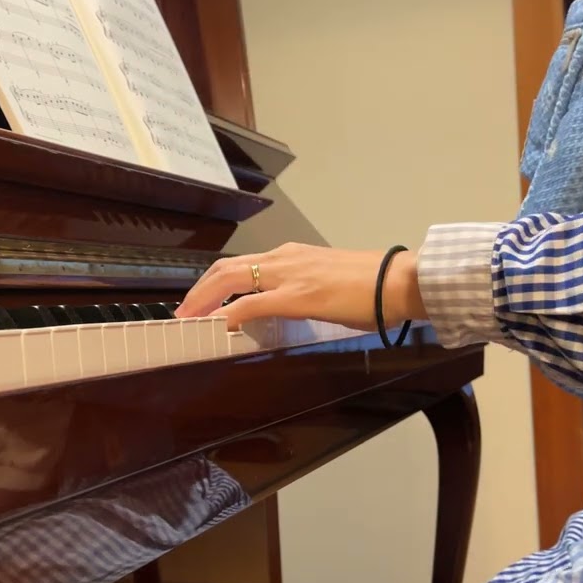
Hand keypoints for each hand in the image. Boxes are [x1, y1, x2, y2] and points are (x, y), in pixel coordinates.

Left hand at [175, 243, 426, 330]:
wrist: (400, 281)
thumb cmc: (373, 285)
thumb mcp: (328, 281)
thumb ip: (302, 290)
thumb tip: (286, 308)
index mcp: (291, 255)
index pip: (241, 264)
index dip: (214, 282)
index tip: (200, 301)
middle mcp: (284, 258)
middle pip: (225, 268)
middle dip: (198, 290)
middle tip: (182, 312)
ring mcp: (289, 275)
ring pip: (230, 279)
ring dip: (204, 300)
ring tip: (188, 319)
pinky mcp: (297, 296)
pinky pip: (251, 303)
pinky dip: (229, 314)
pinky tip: (219, 327)